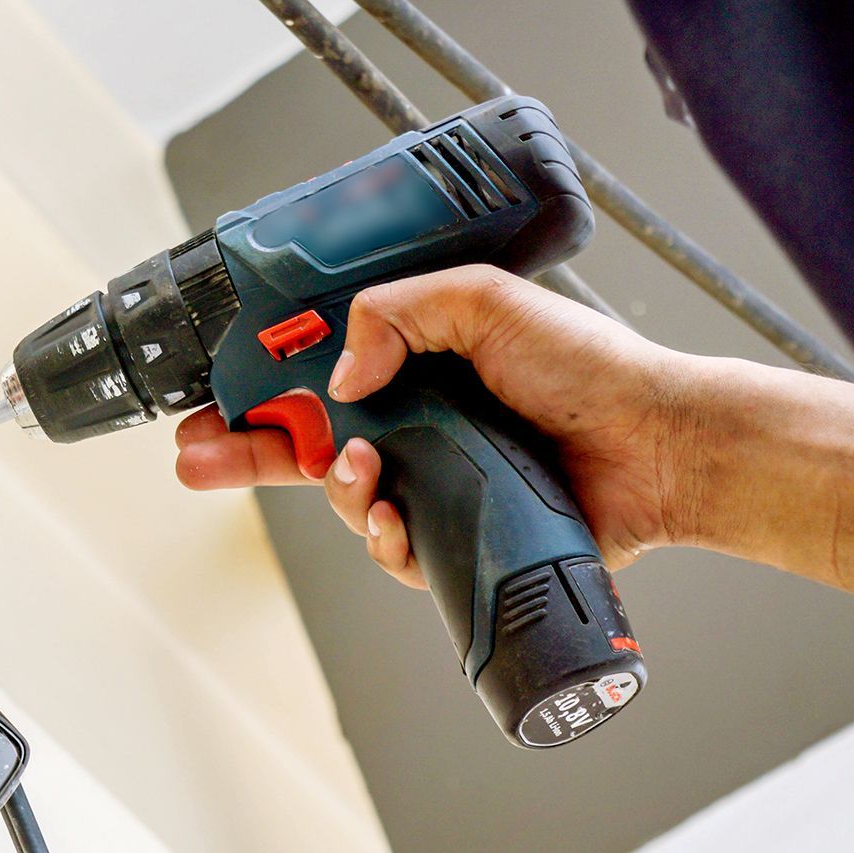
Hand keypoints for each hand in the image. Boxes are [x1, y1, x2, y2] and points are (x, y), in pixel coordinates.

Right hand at [173, 265, 694, 588]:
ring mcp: (435, 485)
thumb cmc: (589, 367)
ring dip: (337, 489)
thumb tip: (338, 377)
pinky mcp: (460, 541)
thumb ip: (395, 314)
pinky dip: (382, 538)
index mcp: (415, 367)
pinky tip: (392, 520)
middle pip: (306, 445)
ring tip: (362, 473)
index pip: (315, 378)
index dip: (257, 392)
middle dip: (244, 453)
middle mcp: (417, 427)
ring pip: (345, 499)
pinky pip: (394, 551)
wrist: (656, 444)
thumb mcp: (482, 301)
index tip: (207, 404)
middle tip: (197, 458)